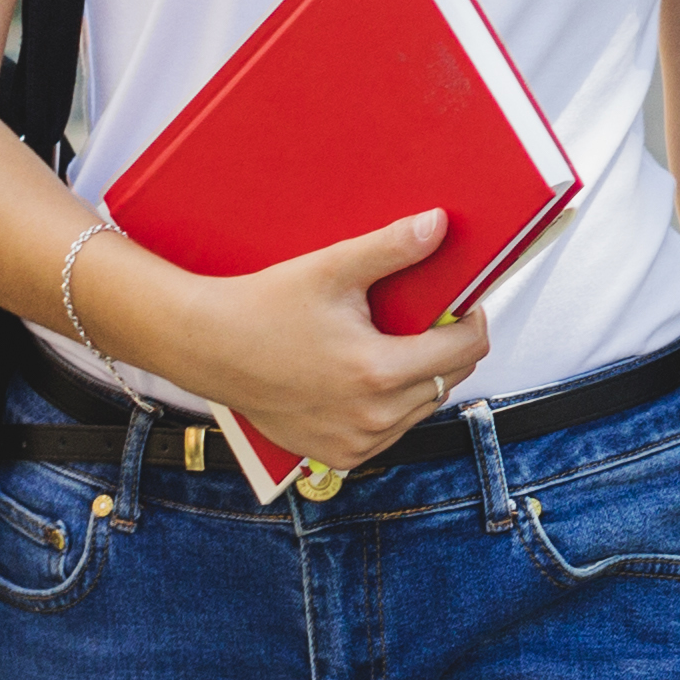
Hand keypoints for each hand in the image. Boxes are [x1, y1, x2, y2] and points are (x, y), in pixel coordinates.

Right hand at [132, 207, 492, 479]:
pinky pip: (393, 430)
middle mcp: (373, 417)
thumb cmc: (264, 306)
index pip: (465, 349)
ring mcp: (356, 442)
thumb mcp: (332, 269)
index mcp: (378, 372)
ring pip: (424, 407)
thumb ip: (392, 248)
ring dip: (423, 377)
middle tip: (428, 318)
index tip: (462, 303)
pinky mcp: (339, 456)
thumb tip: (438, 224)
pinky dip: (394, 404)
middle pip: (450, 379)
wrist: (208, 348)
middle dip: (449, 346)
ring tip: (395, 343)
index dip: (472, 320)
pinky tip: (371, 375)